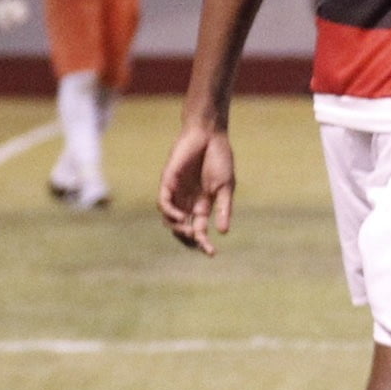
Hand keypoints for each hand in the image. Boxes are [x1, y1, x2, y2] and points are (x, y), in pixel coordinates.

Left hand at [158, 120, 235, 253]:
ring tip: (189, 231)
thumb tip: (223, 232)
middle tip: (197, 242)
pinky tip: (180, 217)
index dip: (204, 243)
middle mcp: (187, 202)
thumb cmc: (220, 158)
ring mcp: (176, 193)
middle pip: (183, 229)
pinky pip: (163, 203)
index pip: (200, 230)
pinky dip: (170, 213)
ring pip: (170, 220)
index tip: (212, 254)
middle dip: (189, 240)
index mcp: (203, 205)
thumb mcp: (226, 187)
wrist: (209, 135)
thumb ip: (223, 208)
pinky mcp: (167, 182)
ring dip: (178, 229)